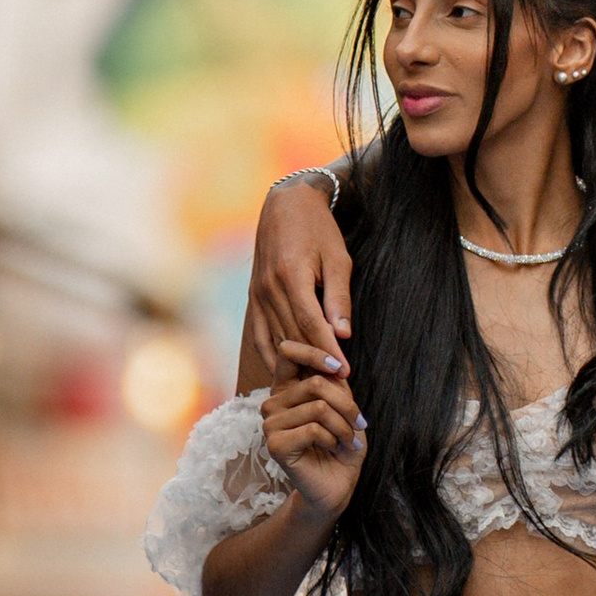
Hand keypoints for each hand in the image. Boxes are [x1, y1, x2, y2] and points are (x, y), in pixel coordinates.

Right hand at [247, 174, 354, 384]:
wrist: (285, 204)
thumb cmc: (318, 229)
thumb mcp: (338, 258)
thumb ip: (339, 298)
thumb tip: (343, 335)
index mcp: (291, 277)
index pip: (312, 326)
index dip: (328, 353)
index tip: (344, 374)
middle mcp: (269, 289)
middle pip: (293, 338)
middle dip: (313, 366)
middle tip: (332, 391)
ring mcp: (256, 295)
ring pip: (275, 339)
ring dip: (293, 366)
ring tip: (312, 389)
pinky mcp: (252, 298)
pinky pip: (259, 335)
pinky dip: (271, 356)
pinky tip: (284, 373)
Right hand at [264, 338, 365, 513]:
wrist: (338, 485)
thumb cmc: (342, 446)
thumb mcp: (344, 408)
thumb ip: (335, 383)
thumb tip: (334, 363)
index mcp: (286, 389)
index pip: (288, 352)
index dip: (315, 353)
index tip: (340, 369)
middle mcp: (273, 403)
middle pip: (316, 383)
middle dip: (347, 405)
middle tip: (360, 424)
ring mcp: (270, 424)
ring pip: (318, 407)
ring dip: (343, 426)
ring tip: (349, 440)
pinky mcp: (275, 445)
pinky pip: (313, 429)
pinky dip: (333, 439)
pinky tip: (334, 448)